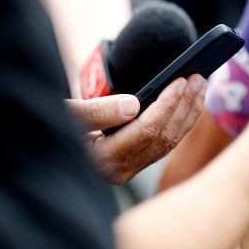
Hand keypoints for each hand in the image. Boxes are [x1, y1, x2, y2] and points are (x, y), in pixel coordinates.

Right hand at [66, 75, 206, 183]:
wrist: (47, 147)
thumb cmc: (54, 125)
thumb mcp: (68, 114)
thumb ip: (98, 111)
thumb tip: (132, 105)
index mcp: (103, 160)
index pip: (146, 131)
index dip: (167, 104)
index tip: (181, 81)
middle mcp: (119, 170)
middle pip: (163, 137)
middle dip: (184, 105)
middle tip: (200, 77)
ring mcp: (128, 169)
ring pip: (169, 141)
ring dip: (188, 112)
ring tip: (201, 86)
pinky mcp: (134, 163)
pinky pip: (164, 143)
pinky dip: (180, 121)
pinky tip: (189, 104)